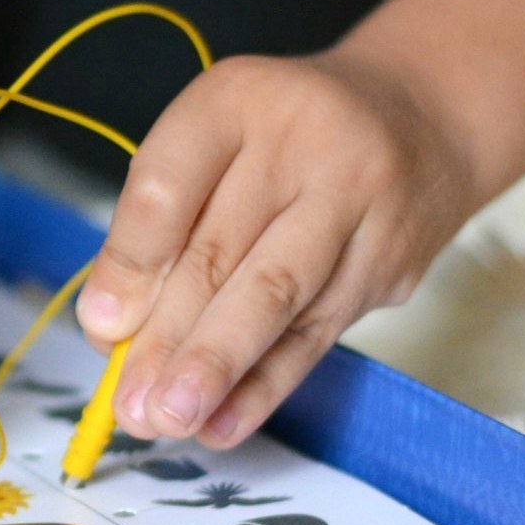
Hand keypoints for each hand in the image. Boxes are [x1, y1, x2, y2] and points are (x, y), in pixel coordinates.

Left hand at [75, 50, 478, 447]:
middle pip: (222, 252)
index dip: (131, 262)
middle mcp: (304, 142)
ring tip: (169, 419)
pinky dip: (266, 384)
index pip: (169, 183)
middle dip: (168, 339)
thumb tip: (112, 326)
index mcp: (235, 100)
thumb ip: (158, 223)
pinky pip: (318, 333)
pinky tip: (223, 423)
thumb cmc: (284, 139)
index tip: (102, 327)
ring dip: (216, 370)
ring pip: (276, 298)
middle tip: (131, 406)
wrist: (422, 116)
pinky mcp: (390, 259)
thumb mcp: (211, 143)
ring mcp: (359, 200)